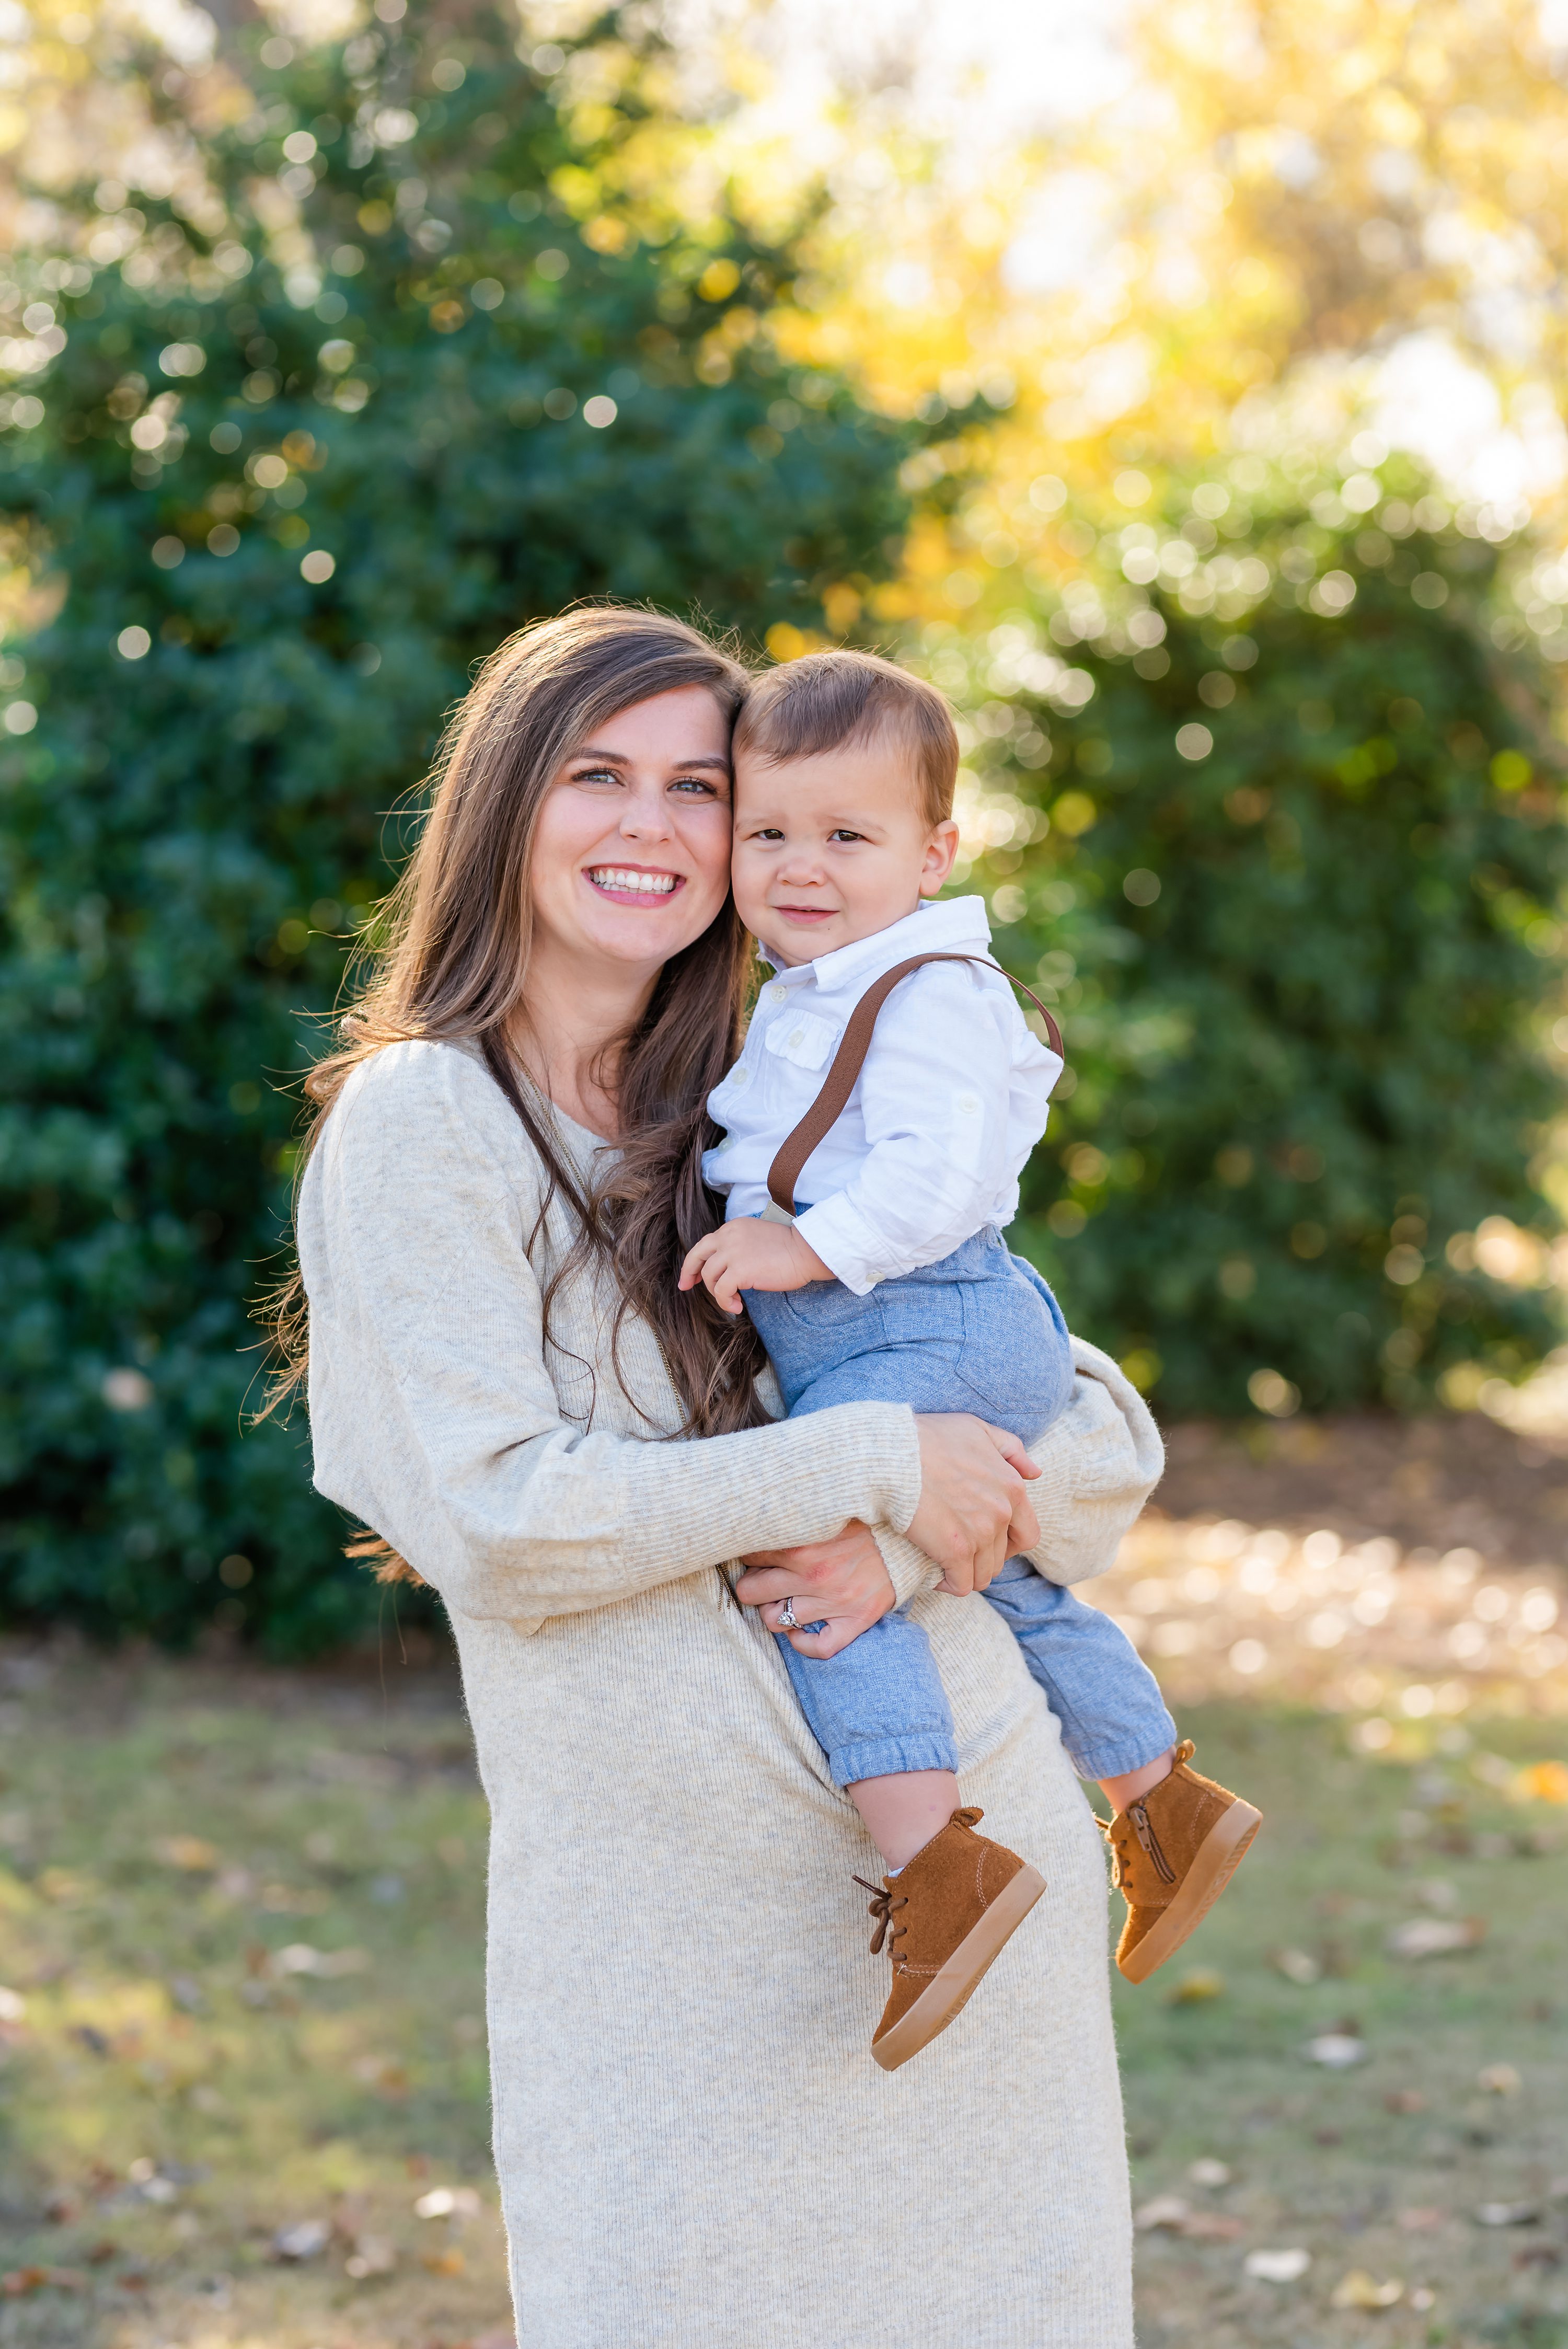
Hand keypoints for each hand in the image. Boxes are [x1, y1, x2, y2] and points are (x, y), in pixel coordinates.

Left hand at [678, 1218, 832, 1316]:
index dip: (695, 1261)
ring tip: (733, 1301)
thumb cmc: (789, 1249)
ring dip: (717, 1293)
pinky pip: (721, 1291)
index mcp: (733, 1228)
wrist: (807, 1251)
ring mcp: (733, 1252)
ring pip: (709, 1276)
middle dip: (689, 1273)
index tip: (691, 1276)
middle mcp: (728, 1236)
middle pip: (697, 1255)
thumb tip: (724, 1269)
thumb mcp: (756, 1238)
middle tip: (686, 1287)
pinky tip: (737, 1307)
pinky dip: (725, 1302)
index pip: (705, 1244)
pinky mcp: (740, 1270)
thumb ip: (738, 1246)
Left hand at [733, 1521, 895, 1656]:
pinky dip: (803, 1643)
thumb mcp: (826, 1509)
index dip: (749, 1554)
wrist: (914, 1533)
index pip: (749, 1553)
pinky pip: (818, 1647)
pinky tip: (799, 1631)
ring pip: (775, 1621)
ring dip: (774, 1611)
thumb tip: (757, 1516)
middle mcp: (814, 1573)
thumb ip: (794, 1514)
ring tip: (782, 1599)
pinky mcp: (858, 1619)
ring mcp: (835, 1600)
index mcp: (802, 1541)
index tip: (757, 1552)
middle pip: (751, 1591)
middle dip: (753, 1585)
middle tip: (765, 1577)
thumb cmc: (866, 1519)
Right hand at [909, 1414, 1040, 1595]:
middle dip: (983, 1559)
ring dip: (965, 1573)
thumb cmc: (929, 1437)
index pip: (1028, 1534)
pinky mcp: (954, 1551)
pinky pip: (961, 1584)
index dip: (1009, 1544)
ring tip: (944, 1563)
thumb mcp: (976, 1428)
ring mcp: (980, 1534)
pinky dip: (948, 1584)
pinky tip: (933, 1574)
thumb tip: (1035, 1473)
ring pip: (983, 1574)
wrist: (892, 1453)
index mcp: (1012, 1487)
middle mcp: (1002, 1513)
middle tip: (960, 1552)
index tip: (986, 1540)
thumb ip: (1010, 1449)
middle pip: (1001, 1558)